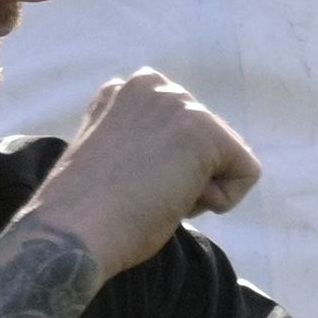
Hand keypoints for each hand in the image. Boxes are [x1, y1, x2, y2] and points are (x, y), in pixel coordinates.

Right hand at [25, 69, 260, 279]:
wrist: (73, 234)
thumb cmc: (88, 214)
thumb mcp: (114, 158)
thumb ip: (144, 143)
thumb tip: (176, 161)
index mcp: (122, 91)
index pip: (177, 132)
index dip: (161, 171)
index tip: (125, 184)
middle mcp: (151, 83)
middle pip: (206, 142)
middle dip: (184, 176)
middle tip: (139, 194)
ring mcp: (178, 102)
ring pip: (226, 157)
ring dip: (198, 189)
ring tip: (153, 197)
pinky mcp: (203, 129)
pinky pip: (245, 173)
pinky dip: (220, 201)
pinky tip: (176, 201)